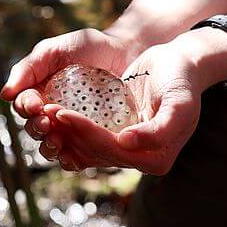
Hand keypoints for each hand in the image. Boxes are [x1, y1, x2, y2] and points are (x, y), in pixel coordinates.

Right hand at [0, 28, 144, 166]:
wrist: (126, 51)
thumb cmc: (89, 46)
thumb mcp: (55, 51)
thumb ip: (29, 68)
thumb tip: (4, 94)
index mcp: (39, 94)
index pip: (23, 107)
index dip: (26, 108)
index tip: (35, 105)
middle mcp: (52, 114)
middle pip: (35, 130)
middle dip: (37, 129)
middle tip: (46, 124)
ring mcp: (72, 128)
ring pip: (52, 146)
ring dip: (50, 147)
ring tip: (58, 142)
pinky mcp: (92, 138)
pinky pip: (78, 155)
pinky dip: (72, 160)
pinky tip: (74, 158)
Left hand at [33, 35, 213, 174]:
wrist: (178, 65)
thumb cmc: (181, 80)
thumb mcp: (179, 102)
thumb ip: (160, 128)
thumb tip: (126, 142)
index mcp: (157, 158)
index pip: (112, 149)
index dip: (84, 132)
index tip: (61, 112)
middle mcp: (142, 160)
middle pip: (96, 151)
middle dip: (69, 131)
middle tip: (46, 109)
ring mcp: (127, 151)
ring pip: (88, 150)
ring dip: (65, 133)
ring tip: (45, 111)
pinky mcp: (116, 139)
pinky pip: (88, 142)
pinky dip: (70, 131)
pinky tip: (54, 116)